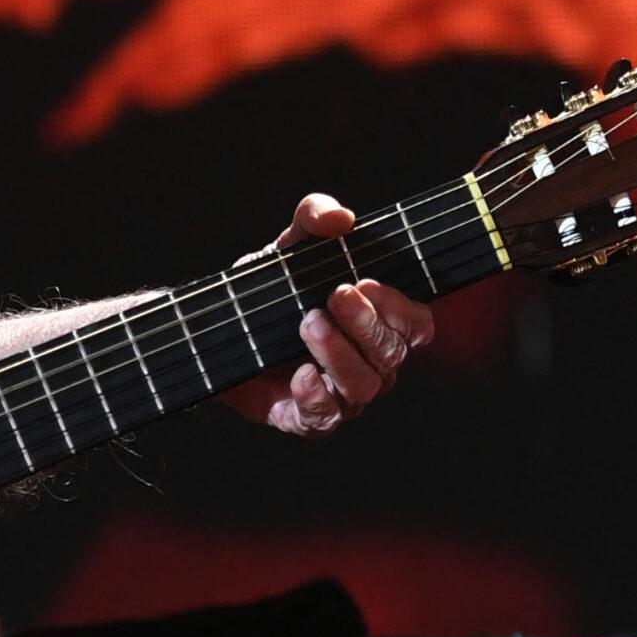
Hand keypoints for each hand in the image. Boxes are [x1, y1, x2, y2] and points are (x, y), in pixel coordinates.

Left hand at [222, 193, 435, 436]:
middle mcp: (369, 364)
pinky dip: (316, 398)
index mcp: (378, 324)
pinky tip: (300, 373)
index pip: (416, 326)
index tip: (366, 282)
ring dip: (339, 355)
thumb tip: (341, 217)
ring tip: (308, 323)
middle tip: (334, 295)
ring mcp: (339, 395)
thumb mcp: (290, 245)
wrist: (220, 324)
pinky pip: (323, 420)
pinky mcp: (304, 417)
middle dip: (365, 324)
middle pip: (391, 356)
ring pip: (362, 388)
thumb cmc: (273, 286)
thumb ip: (315, 218)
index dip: (400, 309)